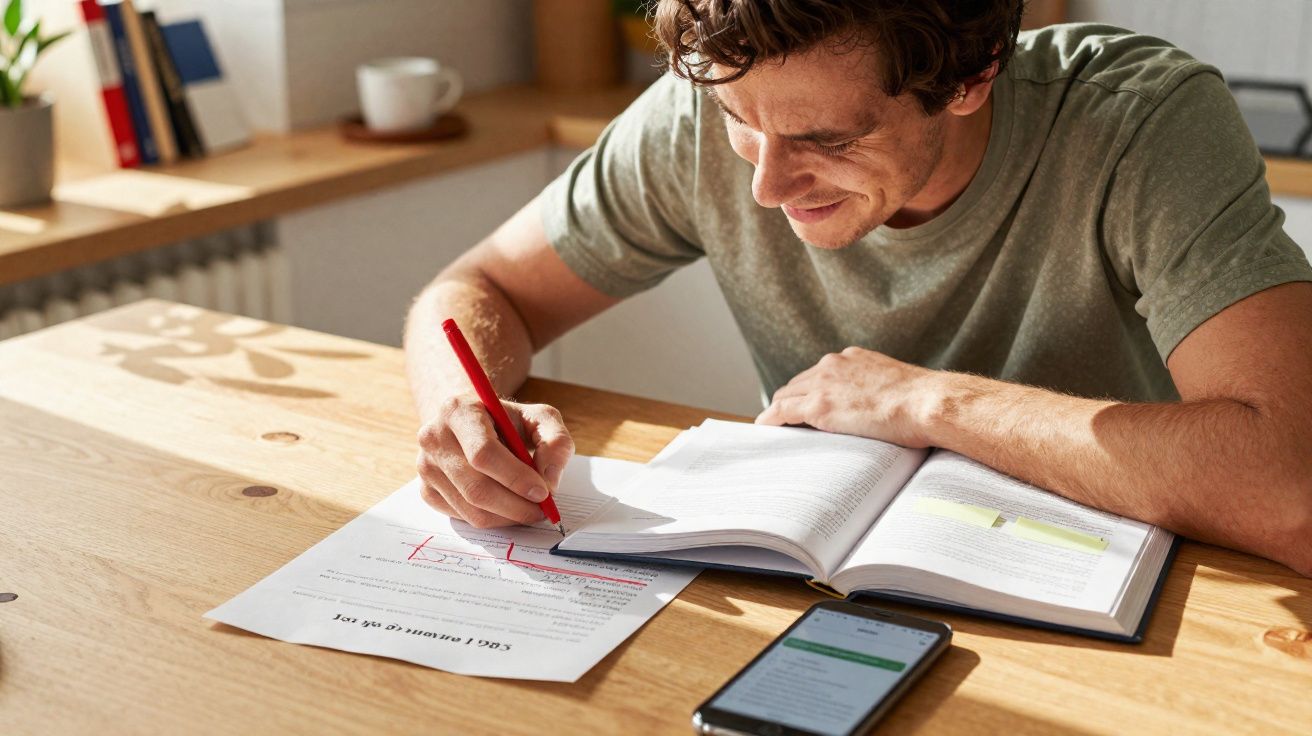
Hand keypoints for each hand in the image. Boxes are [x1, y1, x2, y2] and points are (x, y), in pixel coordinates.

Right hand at [416, 394, 574, 527]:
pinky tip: (507, 506)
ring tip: (529, 508)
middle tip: (542, 510)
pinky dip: (492, 519)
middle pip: (476, 487)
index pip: (483, 453)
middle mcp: (434, 438)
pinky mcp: (426, 490)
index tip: (543, 492)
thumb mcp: (539, 417)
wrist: (472, 422)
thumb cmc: (507, 421)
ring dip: (507, 517)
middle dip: (515, 506)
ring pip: (470, 509)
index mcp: (458, 410)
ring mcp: (426, 466)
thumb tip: (549, 480)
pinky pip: (462, 517)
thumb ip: (555, 441)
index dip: (516, 477)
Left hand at [755, 347, 945, 447]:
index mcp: (853, 358)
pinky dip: (770, 419)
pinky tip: (764, 427)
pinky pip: (782, 411)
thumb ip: (877, 391)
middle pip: (798, 383)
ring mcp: (824, 384)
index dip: (809, 390)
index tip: (804, 402)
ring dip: (779, 410)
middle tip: (783, 418)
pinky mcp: (818, 406)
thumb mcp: (895, 385)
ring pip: (786, 395)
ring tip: (772, 426)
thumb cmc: (922, 402)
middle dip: (790, 400)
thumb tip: (877, 408)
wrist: (928, 403)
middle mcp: (834, 364)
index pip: (820, 374)